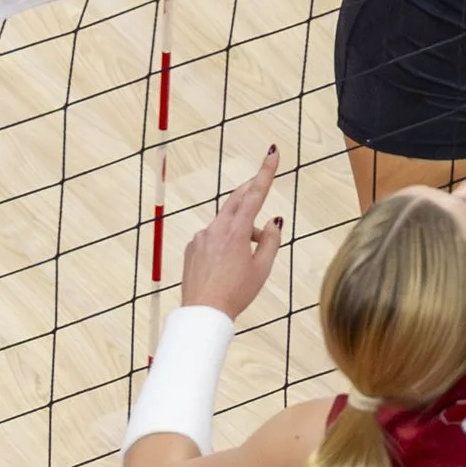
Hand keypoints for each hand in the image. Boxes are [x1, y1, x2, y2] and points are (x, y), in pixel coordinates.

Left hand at [178, 146, 285, 318]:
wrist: (203, 312)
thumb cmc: (236, 292)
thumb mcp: (262, 268)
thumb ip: (270, 240)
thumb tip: (273, 221)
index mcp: (236, 231)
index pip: (255, 194)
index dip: (266, 172)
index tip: (272, 153)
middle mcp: (216, 229)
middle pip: (237, 200)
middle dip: (251, 189)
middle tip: (262, 178)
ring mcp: (201, 237)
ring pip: (226, 221)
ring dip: (242, 226)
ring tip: (252, 251)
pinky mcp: (192, 248)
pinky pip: (213, 235)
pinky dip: (226, 239)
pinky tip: (229, 261)